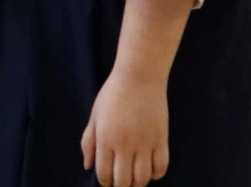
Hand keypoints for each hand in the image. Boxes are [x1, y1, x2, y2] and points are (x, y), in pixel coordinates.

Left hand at [82, 65, 168, 186]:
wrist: (140, 75)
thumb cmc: (114, 93)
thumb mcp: (95, 115)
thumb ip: (89, 142)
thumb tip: (88, 166)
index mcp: (105, 139)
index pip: (104, 175)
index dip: (105, 182)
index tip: (108, 180)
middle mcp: (125, 144)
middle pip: (123, 182)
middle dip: (120, 186)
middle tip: (121, 181)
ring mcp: (145, 142)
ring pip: (142, 179)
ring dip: (138, 183)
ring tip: (135, 177)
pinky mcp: (161, 138)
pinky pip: (161, 167)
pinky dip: (156, 174)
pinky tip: (150, 169)